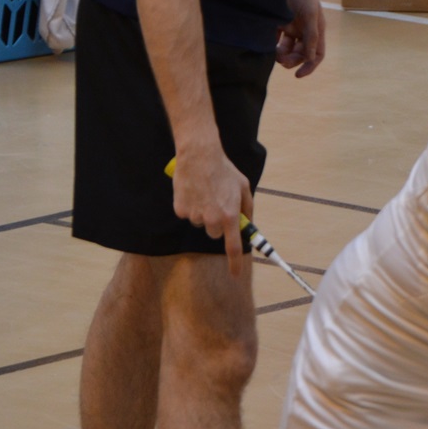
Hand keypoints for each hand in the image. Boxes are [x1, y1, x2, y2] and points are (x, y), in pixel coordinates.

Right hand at [170, 146, 252, 275]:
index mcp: (230, 215)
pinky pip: (187, 215)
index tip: (235, 274)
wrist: (199, 154)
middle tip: (217, 204)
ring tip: (205, 192)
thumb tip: (246, 225)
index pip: (233, 247)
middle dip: (217, 223)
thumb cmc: (224, 169)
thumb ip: (246, 208)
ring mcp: (195, 215)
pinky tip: (193, 191)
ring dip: (203, 212)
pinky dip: (190, 206)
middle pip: (214, 234)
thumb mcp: (243, 187)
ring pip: (200, 223)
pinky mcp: (181, 210)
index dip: (234, 264)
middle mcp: (212, 219)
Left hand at [275, 0, 325, 77]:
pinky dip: (270, 45)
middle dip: (291, 60)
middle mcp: (304, 31)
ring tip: (274, 52)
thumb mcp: (309, 14)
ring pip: (286, 49)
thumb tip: (310, 58)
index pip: (316, 54)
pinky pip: (274, 40)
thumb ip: (311, 36)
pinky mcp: (277, 23)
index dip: (309, 66)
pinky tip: (266, 44)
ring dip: (281, 54)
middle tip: (281, 60)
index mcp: (316, 30)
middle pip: (299, 54)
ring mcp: (291, 27)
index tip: (297, 75)